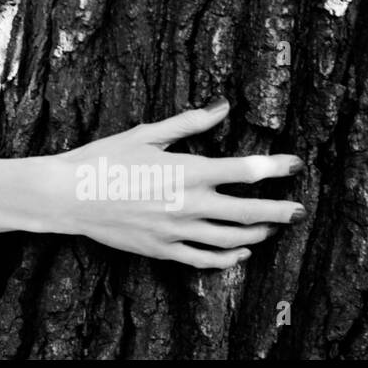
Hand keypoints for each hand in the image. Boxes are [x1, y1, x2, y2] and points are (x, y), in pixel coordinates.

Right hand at [17, 98, 305, 267]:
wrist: (68, 195)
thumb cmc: (104, 159)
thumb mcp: (146, 135)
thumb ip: (189, 123)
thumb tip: (223, 107)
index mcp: (188, 171)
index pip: (246, 171)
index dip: (277, 167)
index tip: (295, 164)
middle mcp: (189, 204)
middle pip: (250, 212)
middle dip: (281, 211)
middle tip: (299, 209)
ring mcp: (177, 231)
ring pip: (233, 240)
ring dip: (258, 234)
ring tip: (272, 228)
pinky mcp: (163, 249)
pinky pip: (205, 260)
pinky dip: (229, 259)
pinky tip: (240, 253)